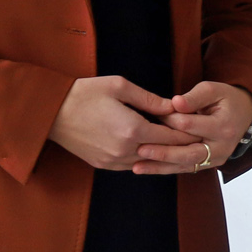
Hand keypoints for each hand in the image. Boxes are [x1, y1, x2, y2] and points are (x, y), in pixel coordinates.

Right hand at [49, 76, 195, 171]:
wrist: (49, 112)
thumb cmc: (84, 93)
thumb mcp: (119, 86)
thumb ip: (150, 99)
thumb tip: (173, 107)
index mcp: (132, 130)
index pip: (171, 137)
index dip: (188, 133)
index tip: (202, 129)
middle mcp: (124, 150)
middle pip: (163, 152)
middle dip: (180, 146)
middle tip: (197, 139)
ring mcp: (112, 161)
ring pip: (148, 161)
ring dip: (162, 153)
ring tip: (177, 144)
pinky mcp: (102, 164)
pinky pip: (131, 164)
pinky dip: (144, 157)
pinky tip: (152, 148)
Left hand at [134, 81, 251, 174]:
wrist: (245, 115)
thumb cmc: (226, 99)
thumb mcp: (213, 90)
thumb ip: (195, 96)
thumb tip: (175, 103)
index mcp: (223, 126)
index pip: (189, 125)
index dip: (169, 119)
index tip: (152, 113)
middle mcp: (221, 146)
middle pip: (189, 151)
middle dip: (163, 152)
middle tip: (140, 149)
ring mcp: (216, 158)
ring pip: (185, 164)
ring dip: (160, 166)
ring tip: (137, 166)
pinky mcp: (209, 164)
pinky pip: (185, 168)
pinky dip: (164, 169)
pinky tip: (146, 169)